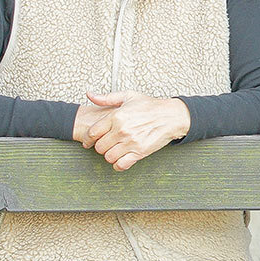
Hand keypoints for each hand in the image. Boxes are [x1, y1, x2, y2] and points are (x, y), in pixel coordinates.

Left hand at [73, 91, 190, 170]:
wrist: (171, 116)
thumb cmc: (150, 106)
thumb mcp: (128, 96)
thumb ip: (107, 98)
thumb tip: (90, 95)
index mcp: (116, 116)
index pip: (93, 133)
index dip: (88, 139)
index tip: (89, 141)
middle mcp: (122, 130)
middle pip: (99, 147)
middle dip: (100, 147)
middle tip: (105, 144)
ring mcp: (131, 142)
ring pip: (108, 157)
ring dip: (109, 155)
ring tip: (114, 150)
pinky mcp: (140, 152)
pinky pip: (121, 165)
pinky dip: (118, 165)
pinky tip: (121, 159)